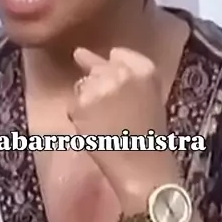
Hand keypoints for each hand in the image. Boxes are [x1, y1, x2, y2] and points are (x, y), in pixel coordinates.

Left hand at [68, 47, 179, 207]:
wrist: (143, 168)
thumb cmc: (149, 136)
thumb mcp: (149, 95)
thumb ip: (125, 73)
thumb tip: (81, 54)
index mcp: (145, 69)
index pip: (118, 53)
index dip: (114, 69)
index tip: (119, 89)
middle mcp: (120, 72)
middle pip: (96, 68)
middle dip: (98, 86)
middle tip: (111, 114)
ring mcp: (97, 87)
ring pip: (81, 86)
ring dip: (86, 102)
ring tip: (105, 125)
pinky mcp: (79, 105)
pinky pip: (72, 105)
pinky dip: (78, 118)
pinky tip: (95, 132)